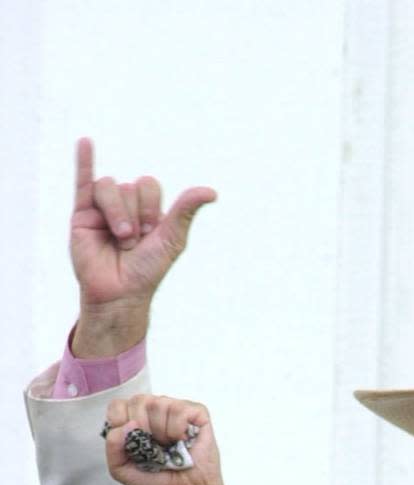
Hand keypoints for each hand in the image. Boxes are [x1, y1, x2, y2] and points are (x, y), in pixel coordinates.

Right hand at [70, 138, 216, 356]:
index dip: (151, 208)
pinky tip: (85, 142)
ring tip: (119, 239)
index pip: (149, 185)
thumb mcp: (171, 239)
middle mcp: (126, 205)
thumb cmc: (146, 271)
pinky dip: (83, 160)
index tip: (151, 233)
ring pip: (108, 186)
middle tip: (133, 241)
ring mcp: (102, 208)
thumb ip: (186, 212)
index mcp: (147, 209)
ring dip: (117, 213)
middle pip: (130, 186)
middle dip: (135, 214)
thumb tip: (212, 192)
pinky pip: (82, 180)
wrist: (119, 293)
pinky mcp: (82, 213)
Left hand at [104, 394, 227, 484]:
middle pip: (138, 401)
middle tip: (155, 448)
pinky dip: (178, 429)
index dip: (122, 422)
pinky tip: (183, 441)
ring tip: (170, 446)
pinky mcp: (196, 413)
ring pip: (159, 404)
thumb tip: (126, 425)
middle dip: (144, 429)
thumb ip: (112, 447)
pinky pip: (180, 409)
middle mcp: (153, 410)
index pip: (118, 405)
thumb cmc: (157, 482)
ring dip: (162, 432)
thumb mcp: (121, 470)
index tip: (134, 444)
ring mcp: (175, 409)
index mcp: (133, 420)